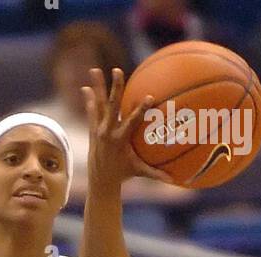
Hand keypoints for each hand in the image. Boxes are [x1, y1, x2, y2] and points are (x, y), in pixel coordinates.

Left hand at [83, 67, 172, 190]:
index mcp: (121, 140)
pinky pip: (91, 112)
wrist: (100, 181)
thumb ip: (157, 173)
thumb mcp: (139, 171)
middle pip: (112, 105)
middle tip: (117, 70)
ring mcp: (99, 130)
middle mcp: (108, 132)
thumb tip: (174, 179)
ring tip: (94, 70)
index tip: (150, 97)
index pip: (133, 121)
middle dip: (116, 88)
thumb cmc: (124, 174)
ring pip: (98, 104)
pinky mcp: (93, 130)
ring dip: (97, 87)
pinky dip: (89, 100)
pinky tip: (85, 88)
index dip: (142, 109)